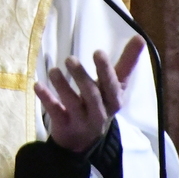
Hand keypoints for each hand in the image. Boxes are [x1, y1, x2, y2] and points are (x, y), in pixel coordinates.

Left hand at [35, 35, 144, 152]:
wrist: (85, 140)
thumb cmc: (103, 103)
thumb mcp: (116, 85)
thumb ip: (127, 62)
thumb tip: (140, 37)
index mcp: (114, 100)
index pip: (112, 86)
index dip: (105, 70)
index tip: (97, 52)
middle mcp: (100, 112)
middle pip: (92, 95)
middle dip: (81, 77)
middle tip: (70, 58)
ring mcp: (81, 120)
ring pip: (73, 103)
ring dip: (63, 86)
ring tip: (53, 70)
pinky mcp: (64, 125)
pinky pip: (55, 112)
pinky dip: (47, 99)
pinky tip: (37, 85)